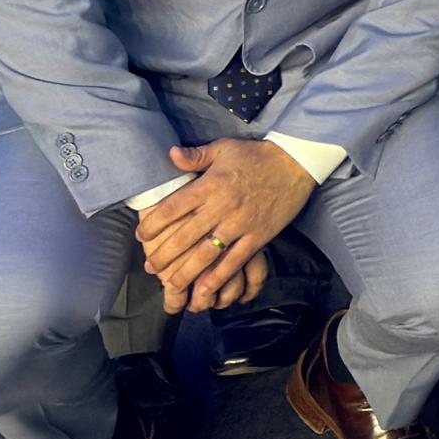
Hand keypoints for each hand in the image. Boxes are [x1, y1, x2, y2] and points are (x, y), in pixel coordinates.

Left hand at [135, 139, 318, 316]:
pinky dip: (219, 278)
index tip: (142, 235)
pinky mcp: (257, 236)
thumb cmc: (257, 155)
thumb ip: (195, 156)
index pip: (173, 207)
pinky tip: (205, 290)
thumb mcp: (224, 148)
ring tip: (171, 285)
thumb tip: (170, 154)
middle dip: (164, 254)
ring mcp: (240, 223)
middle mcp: (222, 206)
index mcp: (210, 184)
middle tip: (150, 267)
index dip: (154, 224)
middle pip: (185, 236)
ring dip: (186, 272)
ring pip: (207, 254)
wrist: (296, 161)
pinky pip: (235, 261)